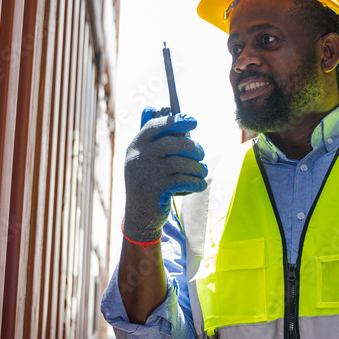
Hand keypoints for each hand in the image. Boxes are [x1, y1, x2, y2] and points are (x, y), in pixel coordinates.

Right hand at [122, 109, 207, 242]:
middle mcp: (139, 157)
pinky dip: (196, 182)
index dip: (177, 121)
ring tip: (202, 172)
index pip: (156, 125)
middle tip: (201, 154)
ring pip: (183, 163)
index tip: (193, 121)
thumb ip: (161, 143)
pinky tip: (199, 185)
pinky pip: (185, 180)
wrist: (139, 216)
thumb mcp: (147, 161)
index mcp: (136, 146)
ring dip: (198, 168)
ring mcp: (147, 173)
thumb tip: (186, 128)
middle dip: (193, 147)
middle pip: (174, 143)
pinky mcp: (157, 190)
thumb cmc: (150, 183)